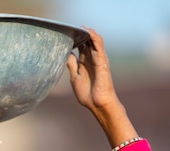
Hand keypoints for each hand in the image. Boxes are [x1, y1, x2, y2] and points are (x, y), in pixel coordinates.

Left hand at [66, 28, 137, 146]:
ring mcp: (97, 60)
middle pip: (87, 42)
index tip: (66, 34)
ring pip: (94, 42)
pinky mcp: (103, 61)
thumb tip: (66, 54)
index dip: (74, 40)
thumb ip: (72, 65)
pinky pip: (100, 46)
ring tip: (82, 27)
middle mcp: (91, 60)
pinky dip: (95, 38)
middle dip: (81, 34)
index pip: (80, 47)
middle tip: (72, 27)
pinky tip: (89, 32)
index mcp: (84, 64)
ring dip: (89, 33)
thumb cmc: (87, 94)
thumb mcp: (75, 78)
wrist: (97, 104)